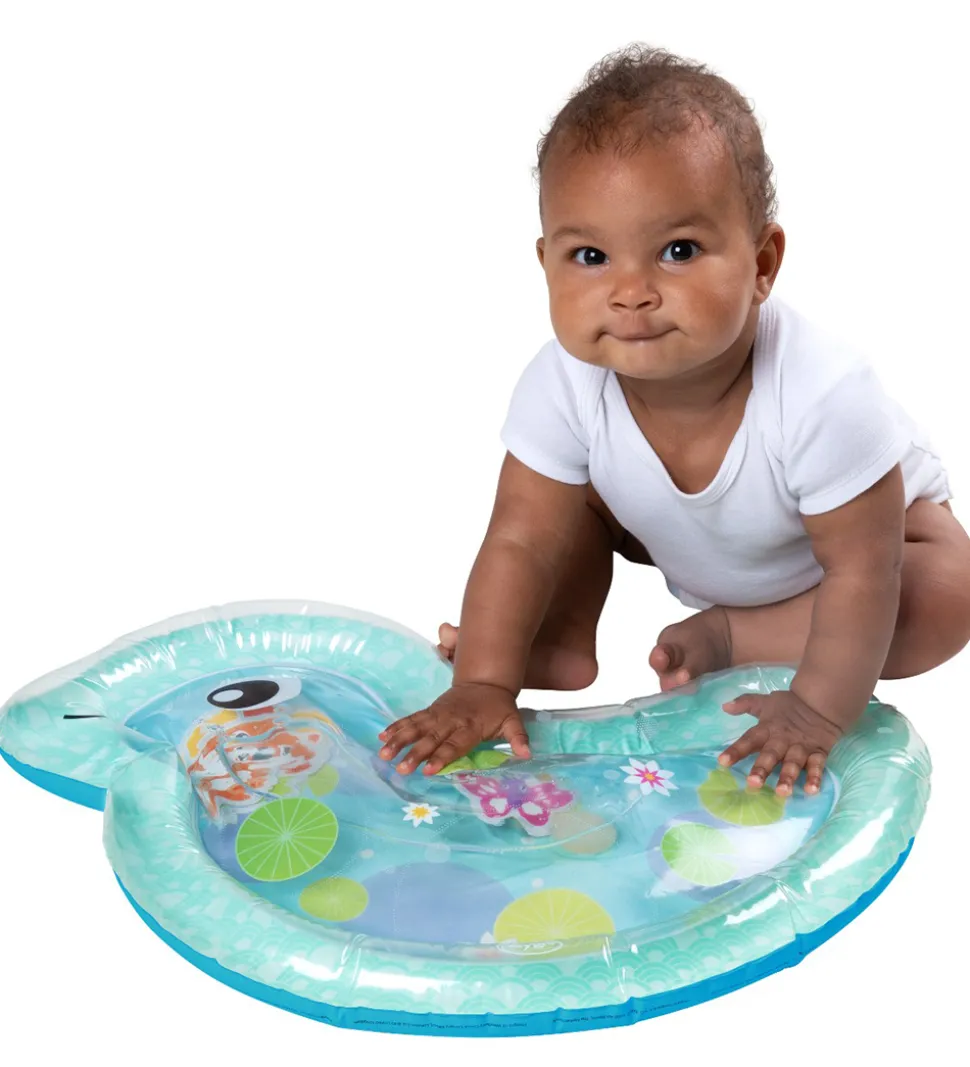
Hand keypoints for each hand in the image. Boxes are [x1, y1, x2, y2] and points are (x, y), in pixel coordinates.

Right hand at [377, 682, 530, 775]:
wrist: (486, 680)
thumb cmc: (499, 707)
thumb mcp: (513, 720)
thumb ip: (518, 737)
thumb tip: (527, 754)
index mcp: (471, 726)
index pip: (455, 745)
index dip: (442, 757)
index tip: (428, 770)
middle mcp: (451, 720)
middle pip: (431, 738)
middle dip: (415, 753)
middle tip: (401, 768)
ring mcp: (439, 714)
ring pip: (416, 727)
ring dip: (400, 740)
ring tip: (384, 753)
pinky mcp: (431, 710)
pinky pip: (412, 718)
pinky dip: (398, 726)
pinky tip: (383, 735)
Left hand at [718, 689, 843, 796]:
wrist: (820, 701)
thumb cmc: (788, 705)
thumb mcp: (764, 702)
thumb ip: (744, 704)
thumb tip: (724, 706)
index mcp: (766, 728)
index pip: (749, 739)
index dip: (736, 750)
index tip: (722, 762)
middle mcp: (782, 739)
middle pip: (770, 754)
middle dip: (762, 769)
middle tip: (753, 784)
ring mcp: (800, 747)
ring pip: (793, 763)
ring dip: (787, 777)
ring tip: (782, 792)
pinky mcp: (818, 752)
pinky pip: (817, 766)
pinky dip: (815, 777)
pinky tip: (811, 790)